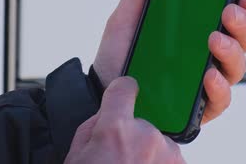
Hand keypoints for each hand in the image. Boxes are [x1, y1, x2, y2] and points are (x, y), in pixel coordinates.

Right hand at [65, 77, 184, 163]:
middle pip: (141, 124)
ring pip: (157, 144)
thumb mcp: (76, 156)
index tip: (125, 91)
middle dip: (132, 139)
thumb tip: (107, 116)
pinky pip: (169, 160)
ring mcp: (168, 155)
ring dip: (149, 157)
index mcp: (115, 129)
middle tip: (119, 162)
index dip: (121, 90)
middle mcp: (146, 136)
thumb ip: (94, 128)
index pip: (124, 89)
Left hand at [93, 0, 245, 124]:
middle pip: (242, 37)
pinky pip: (220, 99)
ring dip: (232, 50)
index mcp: (197, 30)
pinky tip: (209, 76)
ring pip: (237, 66)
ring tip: (214, 38)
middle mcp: (209, 54)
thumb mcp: (127, 17)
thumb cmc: (120, 55)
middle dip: (243, 22)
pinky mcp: (200, 108)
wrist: (104, 93)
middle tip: (230, 10)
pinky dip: (219, 87)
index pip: (230, 12)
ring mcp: (207, 82)